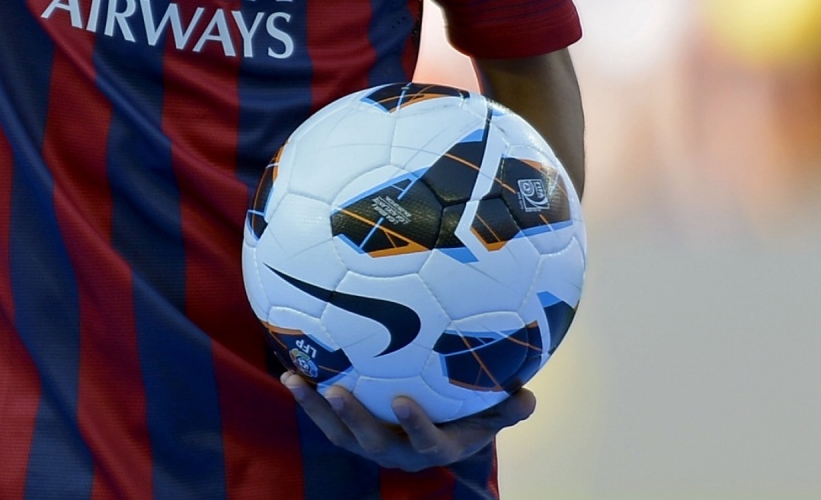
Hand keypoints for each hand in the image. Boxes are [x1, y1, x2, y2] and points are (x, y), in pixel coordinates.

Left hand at [282, 374, 534, 471]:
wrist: (440, 435)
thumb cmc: (468, 417)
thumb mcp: (490, 415)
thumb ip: (507, 409)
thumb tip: (530, 398)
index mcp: (435, 447)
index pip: (426, 444)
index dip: (415, 426)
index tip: (403, 401)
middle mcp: (399, 451)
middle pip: (373, 443)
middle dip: (353, 419)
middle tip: (336, 391)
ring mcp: (372, 443)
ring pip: (341, 433)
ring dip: (317, 409)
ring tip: (295, 380)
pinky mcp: (352, 432)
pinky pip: (327, 418)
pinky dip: (309, 398)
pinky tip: (290, 369)